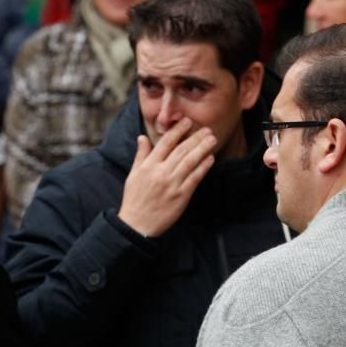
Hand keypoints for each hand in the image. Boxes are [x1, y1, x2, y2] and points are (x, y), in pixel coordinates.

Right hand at [118, 118, 216, 237]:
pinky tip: (210, 158)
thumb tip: (142, 137)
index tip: (187, 122)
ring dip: (202, 149)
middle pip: (181, 150)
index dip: (178, 130)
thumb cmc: (134, 199)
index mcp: (149, 165)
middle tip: (207, 129)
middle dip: (195, 138)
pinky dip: (203, 167)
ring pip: (190, 161)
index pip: (165, 142)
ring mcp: (172, 184)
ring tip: (212, 139)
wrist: (137, 224)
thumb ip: (141, 155)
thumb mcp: (133, 174)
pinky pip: (194, 178)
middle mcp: (161, 172)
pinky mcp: (181, 196)